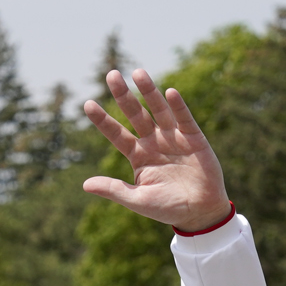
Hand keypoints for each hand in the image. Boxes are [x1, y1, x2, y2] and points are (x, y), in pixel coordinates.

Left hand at [82, 69, 229, 231]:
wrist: (200, 212)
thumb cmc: (168, 208)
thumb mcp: (138, 200)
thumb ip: (114, 189)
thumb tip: (85, 185)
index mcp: (138, 155)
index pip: (116, 134)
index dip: (103, 120)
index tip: (87, 104)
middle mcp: (153, 142)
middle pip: (135, 114)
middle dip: (123, 95)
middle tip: (111, 75)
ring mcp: (173, 137)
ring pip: (158, 110)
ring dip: (149, 92)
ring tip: (138, 73)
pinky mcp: (193, 138)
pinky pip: (184, 118)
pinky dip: (178, 106)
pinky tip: (169, 92)